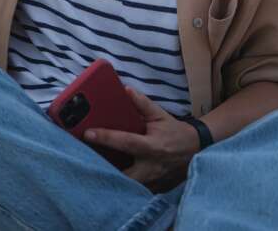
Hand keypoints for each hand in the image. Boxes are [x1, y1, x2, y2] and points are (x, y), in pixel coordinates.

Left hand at [83, 85, 200, 192]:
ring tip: (88, 167)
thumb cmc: (173, 131)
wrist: (194, 149)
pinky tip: (104, 173)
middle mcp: (151, 165)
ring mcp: (151, 179)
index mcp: (153, 146)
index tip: (88, 133)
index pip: (126, 142)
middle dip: (105, 169)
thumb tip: (126, 90)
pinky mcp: (151, 186)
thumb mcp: (160, 115)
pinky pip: (132, 186)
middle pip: (124, 174)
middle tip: (83, 159)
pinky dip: (119, 182)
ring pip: (127, 184)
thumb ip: (142, 104)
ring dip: (110, 177)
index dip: (106, 137)